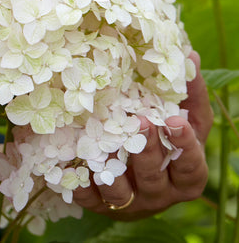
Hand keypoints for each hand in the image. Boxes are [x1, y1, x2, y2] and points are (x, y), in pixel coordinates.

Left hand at [73, 52, 212, 217]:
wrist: (137, 175)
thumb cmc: (166, 140)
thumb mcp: (185, 120)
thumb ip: (188, 94)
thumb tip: (190, 56)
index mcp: (184, 176)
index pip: (191, 166)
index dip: (185, 146)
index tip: (174, 120)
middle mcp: (159, 194)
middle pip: (154, 178)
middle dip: (147, 152)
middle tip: (139, 122)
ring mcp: (130, 202)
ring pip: (122, 194)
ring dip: (113, 171)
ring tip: (104, 145)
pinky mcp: (100, 205)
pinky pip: (87, 198)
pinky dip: (78, 183)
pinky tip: (69, 165)